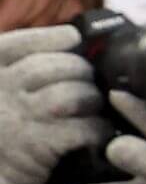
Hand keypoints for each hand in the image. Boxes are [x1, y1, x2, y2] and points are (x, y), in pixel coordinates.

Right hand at [0, 25, 111, 183]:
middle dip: (83, 73)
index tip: (73, 39)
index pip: (21, 43)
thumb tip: (70, 38)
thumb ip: (24, 65)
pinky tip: (96, 134)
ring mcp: (22, 117)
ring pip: (75, 93)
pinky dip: (97, 129)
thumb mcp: (3, 93)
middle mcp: (3, 90)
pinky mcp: (41, 145)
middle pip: (61, 66)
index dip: (53, 38)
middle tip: (88, 84)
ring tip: (92, 109)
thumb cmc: (3, 133)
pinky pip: (84, 126)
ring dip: (93, 100)